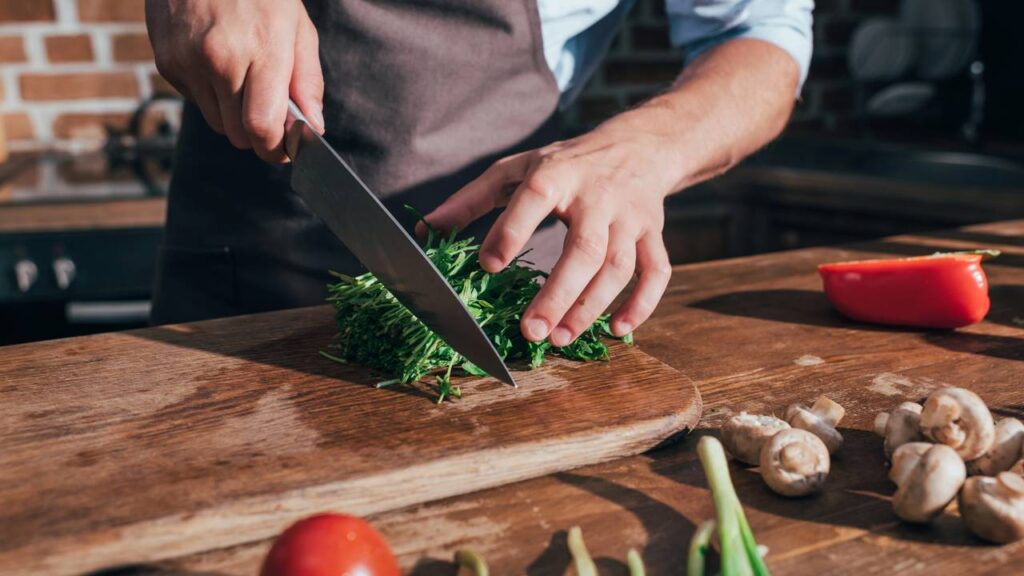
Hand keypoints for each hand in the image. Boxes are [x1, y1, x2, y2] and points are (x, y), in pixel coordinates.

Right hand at [146, 0, 323, 161]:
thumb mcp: (297, 26)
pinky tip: (216, 61)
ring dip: (233, 114)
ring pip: (216, 122)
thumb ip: (307, 81)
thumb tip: (314, 127)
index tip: (285, 149)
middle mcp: (219, 60)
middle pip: (238, 134)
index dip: (275, 149)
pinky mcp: (166, 61)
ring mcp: (187, 61)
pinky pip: (194, 99)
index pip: (261, 128)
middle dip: (257, 135)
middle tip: (270, 115)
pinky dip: (209, 93)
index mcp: (261, 50)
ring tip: (243, 77)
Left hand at [418, 118, 677, 346]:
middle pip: (585, 248)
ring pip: (619, 266)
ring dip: (592, 306)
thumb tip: (425, 232)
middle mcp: (598, 195)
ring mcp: (631, 217)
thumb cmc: (565, 164)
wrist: (639, 145)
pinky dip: (643, 304)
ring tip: (561, 339)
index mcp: (556, 174)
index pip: (534, 199)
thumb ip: (471, 201)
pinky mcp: (653, 233)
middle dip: (559, 293)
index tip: (489, 266)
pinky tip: (618, 330)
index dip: (512, 231)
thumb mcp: (515, 169)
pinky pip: (656, 271)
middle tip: (532, 331)